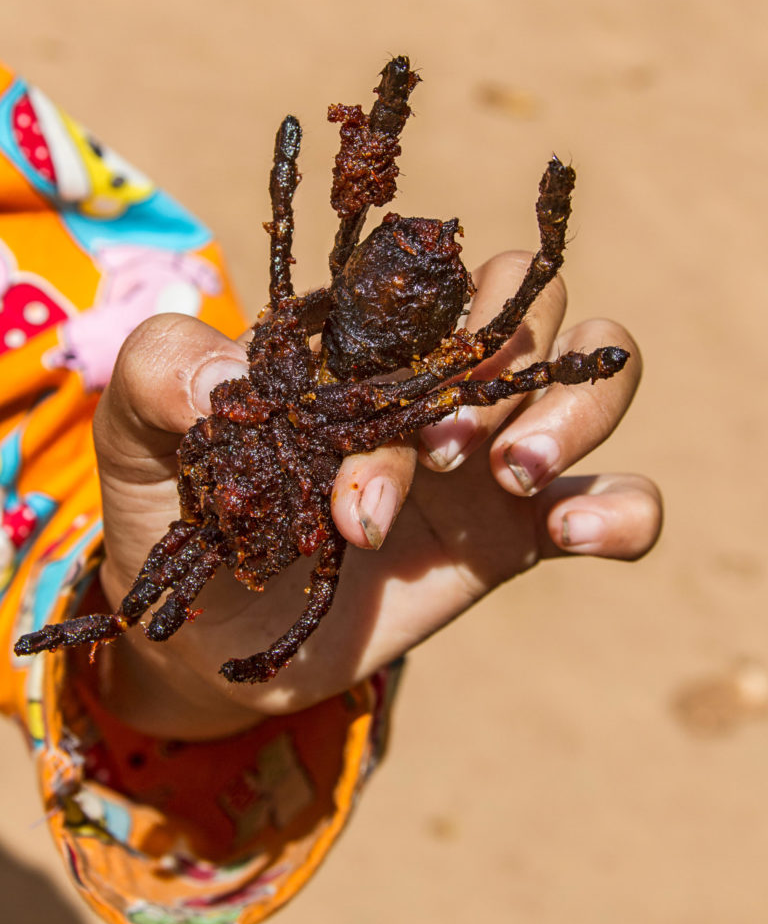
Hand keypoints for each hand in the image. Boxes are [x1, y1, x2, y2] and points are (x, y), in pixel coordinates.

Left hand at [94, 252, 660, 737]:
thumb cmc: (181, 517)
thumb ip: (161, 370)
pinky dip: (627, 510)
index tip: (387, 408)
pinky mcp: (517, 537)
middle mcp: (438, 386)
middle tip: (439, 453)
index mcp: (364, 346)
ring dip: (575, 415)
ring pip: (596, 384)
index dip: (432, 326)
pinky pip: (621, 504)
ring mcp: (487, 461)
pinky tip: (576, 535)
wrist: (212, 638)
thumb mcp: (139, 434)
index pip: (436, 285)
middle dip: (501, 374)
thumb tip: (235, 376)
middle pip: (534, 314)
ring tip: (514, 479)